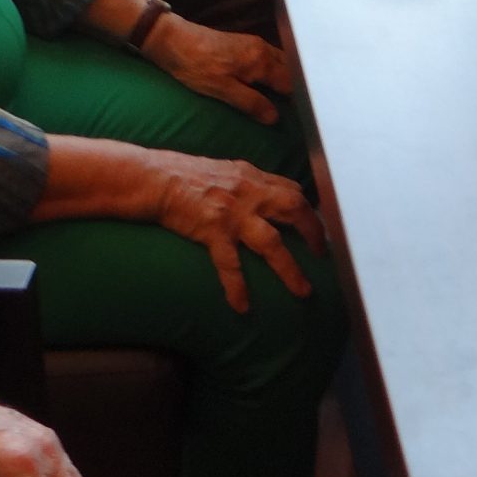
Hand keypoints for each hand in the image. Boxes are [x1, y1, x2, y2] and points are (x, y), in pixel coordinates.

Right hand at [140, 150, 326, 311]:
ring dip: (291, 269)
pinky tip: (242, 306)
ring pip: (273, 243)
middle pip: (294, 208)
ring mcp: (233, 212)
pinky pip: (230, 264)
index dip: (307, 207)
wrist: (154, 178)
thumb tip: (262, 194)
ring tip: (303, 291)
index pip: (291, 188)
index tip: (314, 223)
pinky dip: (237, 287)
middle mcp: (249, 192)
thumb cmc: (183, 173)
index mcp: (251, 176)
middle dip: (313, 232)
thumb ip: (245, 182)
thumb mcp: (223, 170)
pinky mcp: (213, 230)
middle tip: (322, 254)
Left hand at [143, 11, 293, 125]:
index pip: (291, 83)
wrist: (172, 40)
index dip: (298, 100)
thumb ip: (251, 102)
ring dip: (285, 80)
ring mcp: (254, 44)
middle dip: (295, 89)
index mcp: (261, 61)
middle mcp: (263, 49)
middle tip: (296, 112)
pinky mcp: (243, 44)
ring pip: (280, 63)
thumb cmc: (195, 67)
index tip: (301, 117)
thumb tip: (275, 118)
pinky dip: (274, 73)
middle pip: (290, 71)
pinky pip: (269, 59)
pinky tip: (267, 85)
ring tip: (285, 102)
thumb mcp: (222, 90)